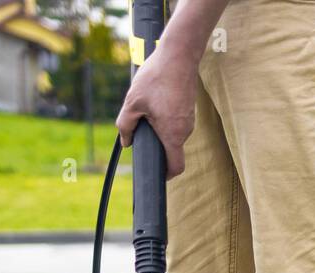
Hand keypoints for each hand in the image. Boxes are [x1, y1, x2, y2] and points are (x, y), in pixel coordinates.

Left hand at [116, 48, 196, 177]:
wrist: (179, 55)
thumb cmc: (156, 78)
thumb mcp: (132, 102)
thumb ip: (125, 125)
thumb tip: (126, 142)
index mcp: (172, 134)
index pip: (176, 167)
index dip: (166, 175)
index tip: (156, 174)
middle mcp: (185, 130)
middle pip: (172, 150)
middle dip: (157, 147)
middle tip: (141, 133)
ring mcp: (189, 120)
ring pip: (174, 135)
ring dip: (160, 130)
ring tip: (148, 111)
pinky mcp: (189, 110)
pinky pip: (177, 123)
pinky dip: (166, 120)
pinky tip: (156, 102)